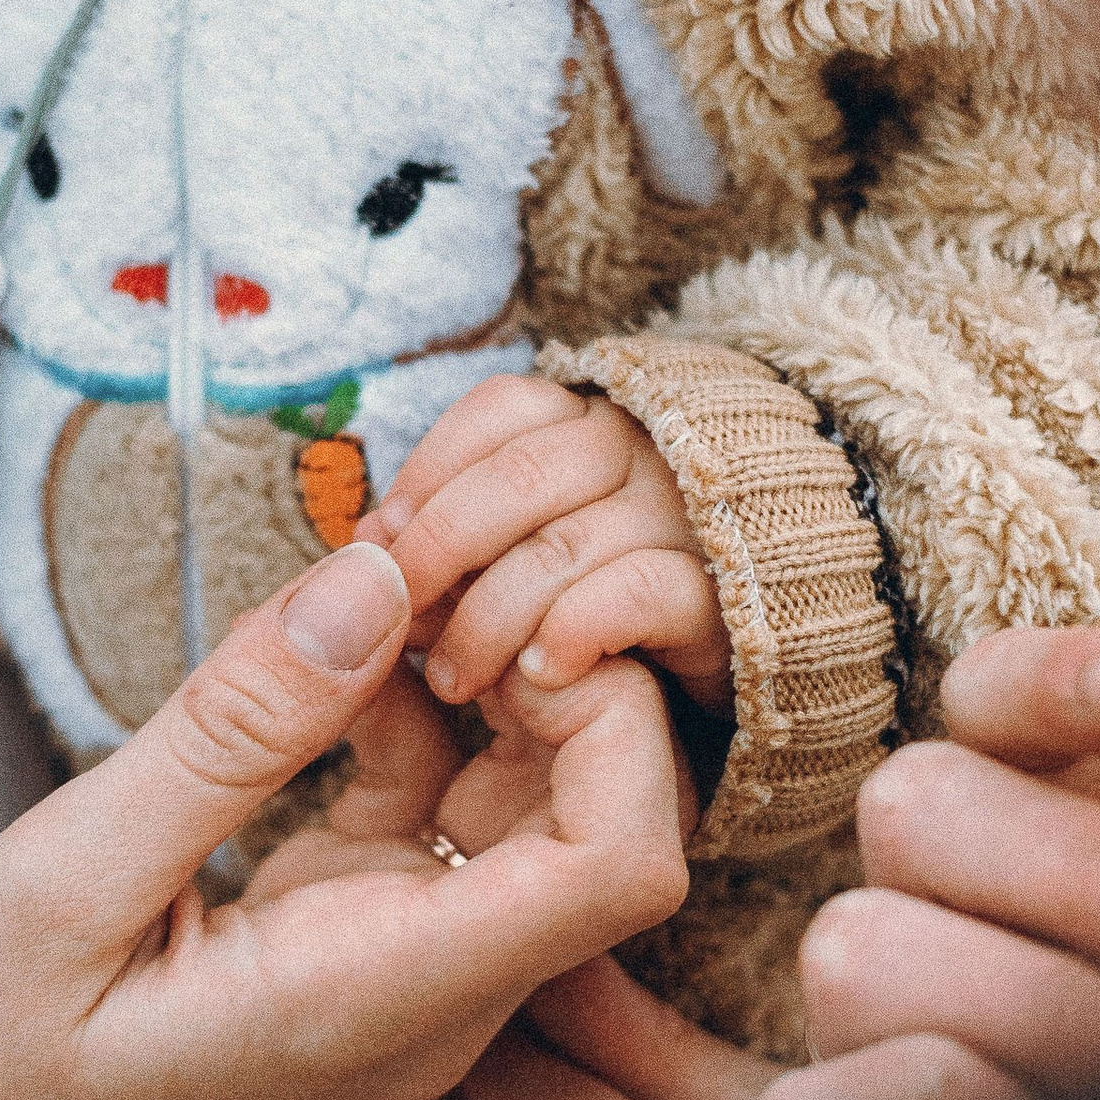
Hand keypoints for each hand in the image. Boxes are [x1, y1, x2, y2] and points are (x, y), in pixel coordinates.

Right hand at [0, 538, 690, 1099]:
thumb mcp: (71, 878)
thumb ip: (235, 729)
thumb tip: (373, 578)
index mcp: (387, 999)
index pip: (622, 863)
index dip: (611, 719)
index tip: (493, 616)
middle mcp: (433, 993)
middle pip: (596, 809)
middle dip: (543, 657)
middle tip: (415, 552)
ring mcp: (404, 968)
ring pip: (523, 792)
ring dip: (469, 668)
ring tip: (359, 568)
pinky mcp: (356, 938)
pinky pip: (434, 802)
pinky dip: (400, 705)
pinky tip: (319, 640)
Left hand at [358, 374, 732, 712]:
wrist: (733, 690)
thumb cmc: (596, 619)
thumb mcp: (521, 554)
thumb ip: (457, 535)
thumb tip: (366, 543)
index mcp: (598, 427)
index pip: (506, 408)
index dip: (430, 469)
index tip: (377, 540)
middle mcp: (651, 457)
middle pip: (528, 470)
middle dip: (442, 542)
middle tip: (395, 615)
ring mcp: (690, 526)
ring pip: (568, 542)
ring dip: (490, 612)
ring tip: (450, 677)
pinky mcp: (721, 604)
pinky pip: (641, 593)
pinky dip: (575, 630)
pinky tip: (536, 675)